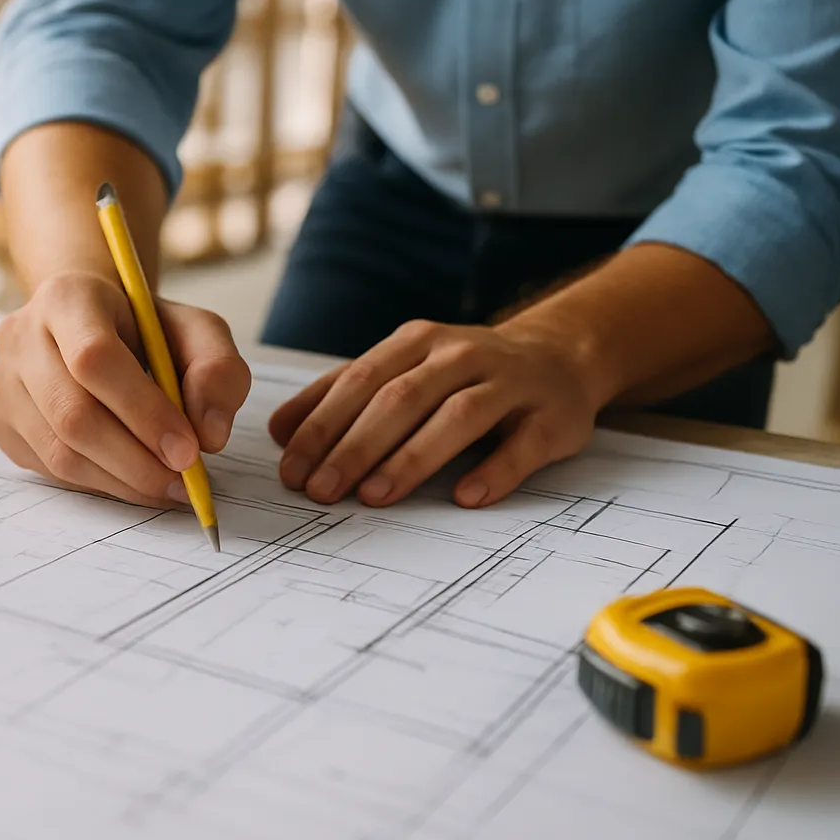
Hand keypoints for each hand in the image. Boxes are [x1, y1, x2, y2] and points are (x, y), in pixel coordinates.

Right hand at [0, 271, 251, 506]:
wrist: (88, 323)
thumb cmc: (145, 327)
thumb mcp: (198, 331)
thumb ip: (218, 372)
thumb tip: (208, 436)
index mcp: (68, 296)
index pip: (94, 358)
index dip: (144, 411)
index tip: (189, 450)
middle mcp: (20, 336)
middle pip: (72, 414)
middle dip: (136, 460)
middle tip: (184, 481)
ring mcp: (3, 383)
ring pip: (59, 453)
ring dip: (121, 481)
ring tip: (166, 485)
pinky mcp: (1, 423)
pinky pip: (49, 470)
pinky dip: (99, 484)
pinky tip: (130, 476)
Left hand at [267, 318, 606, 508]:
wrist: (560, 356)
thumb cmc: (463, 373)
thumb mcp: (402, 369)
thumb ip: (341, 395)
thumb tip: (279, 431)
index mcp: (417, 342)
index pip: (359, 382)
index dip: (322, 425)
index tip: (291, 468)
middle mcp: (462, 354)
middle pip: (400, 399)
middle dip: (354, 446)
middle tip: (321, 490)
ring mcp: (511, 383)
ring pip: (457, 417)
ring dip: (411, 458)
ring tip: (373, 495)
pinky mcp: (552, 417)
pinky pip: (522, 446)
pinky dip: (494, 472)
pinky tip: (464, 497)